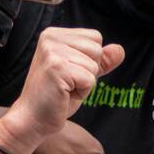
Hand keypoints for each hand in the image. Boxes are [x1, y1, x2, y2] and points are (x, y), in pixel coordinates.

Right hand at [0, 27, 124, 153]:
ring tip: (65, 89)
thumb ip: (101, 62)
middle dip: (89, 72)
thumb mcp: (82, 75)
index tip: (70, 74)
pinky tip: (65, 95)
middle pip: (97, 49)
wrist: (33, 119)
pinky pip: (90, 79)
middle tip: (68, 84)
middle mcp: (51, 37)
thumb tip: (120, 50)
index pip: (95, 37)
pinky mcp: (58, 67)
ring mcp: (53, 50)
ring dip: (85, 84)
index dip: (90, 61)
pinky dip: (82, 93)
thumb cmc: (56, 98)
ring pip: (94, 65)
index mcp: (55, 34)